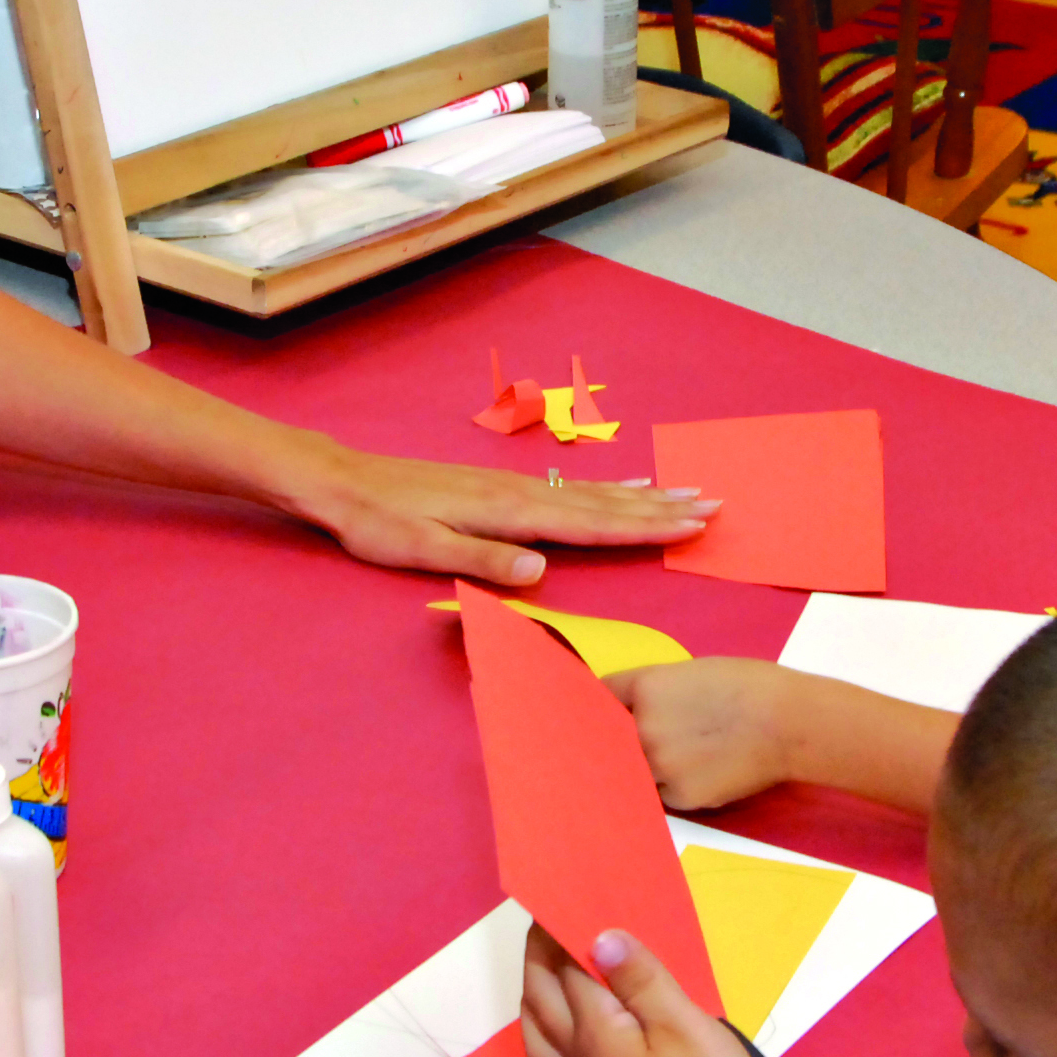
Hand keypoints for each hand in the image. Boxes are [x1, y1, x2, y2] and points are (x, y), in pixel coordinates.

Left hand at [287, 446, 713, 591]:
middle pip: (604, 504)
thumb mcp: (422, 550)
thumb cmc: (378, 523)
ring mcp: (512, 487)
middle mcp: (520, 494)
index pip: (590, 525)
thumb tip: (540, 572)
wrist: (344, 483)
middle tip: (713, 504)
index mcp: (509, 514)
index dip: (644, 527)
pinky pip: (568, 489)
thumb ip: (484, 562)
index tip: (691, 523)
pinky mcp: (501, 486)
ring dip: (642, 497)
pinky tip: (621, 486)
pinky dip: (604, 489)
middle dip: (660, 508)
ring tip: (685, 492)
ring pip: (592, 494)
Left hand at [518, 923, 750, 1056]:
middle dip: (538, 963)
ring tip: (541, 988)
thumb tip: (598, 938)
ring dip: (535, 1009)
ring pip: (541, 1046)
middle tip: (542, 931)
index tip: (556, 903)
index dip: (558, 935)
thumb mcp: (682, 1022)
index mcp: (594, 1029)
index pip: (566, 970)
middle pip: (543, 1003)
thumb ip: (640, 978)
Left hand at [609, 659, 797, 809]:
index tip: (607, 711)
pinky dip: (676, 787)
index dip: (605, 704)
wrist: (787, 722)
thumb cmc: (748, 685)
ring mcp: (659, 766)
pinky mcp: (680, 797)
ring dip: (650, 767)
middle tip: (650, 740)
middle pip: (611, 740)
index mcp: (645, 689)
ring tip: (685, 758)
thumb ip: (658, 692)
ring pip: (637, 772)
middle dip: (624, 740)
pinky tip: (704, 774)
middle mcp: (642, 728)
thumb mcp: (691, 673)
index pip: (601, 696)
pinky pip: (663, 794)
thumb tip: (641, 708)